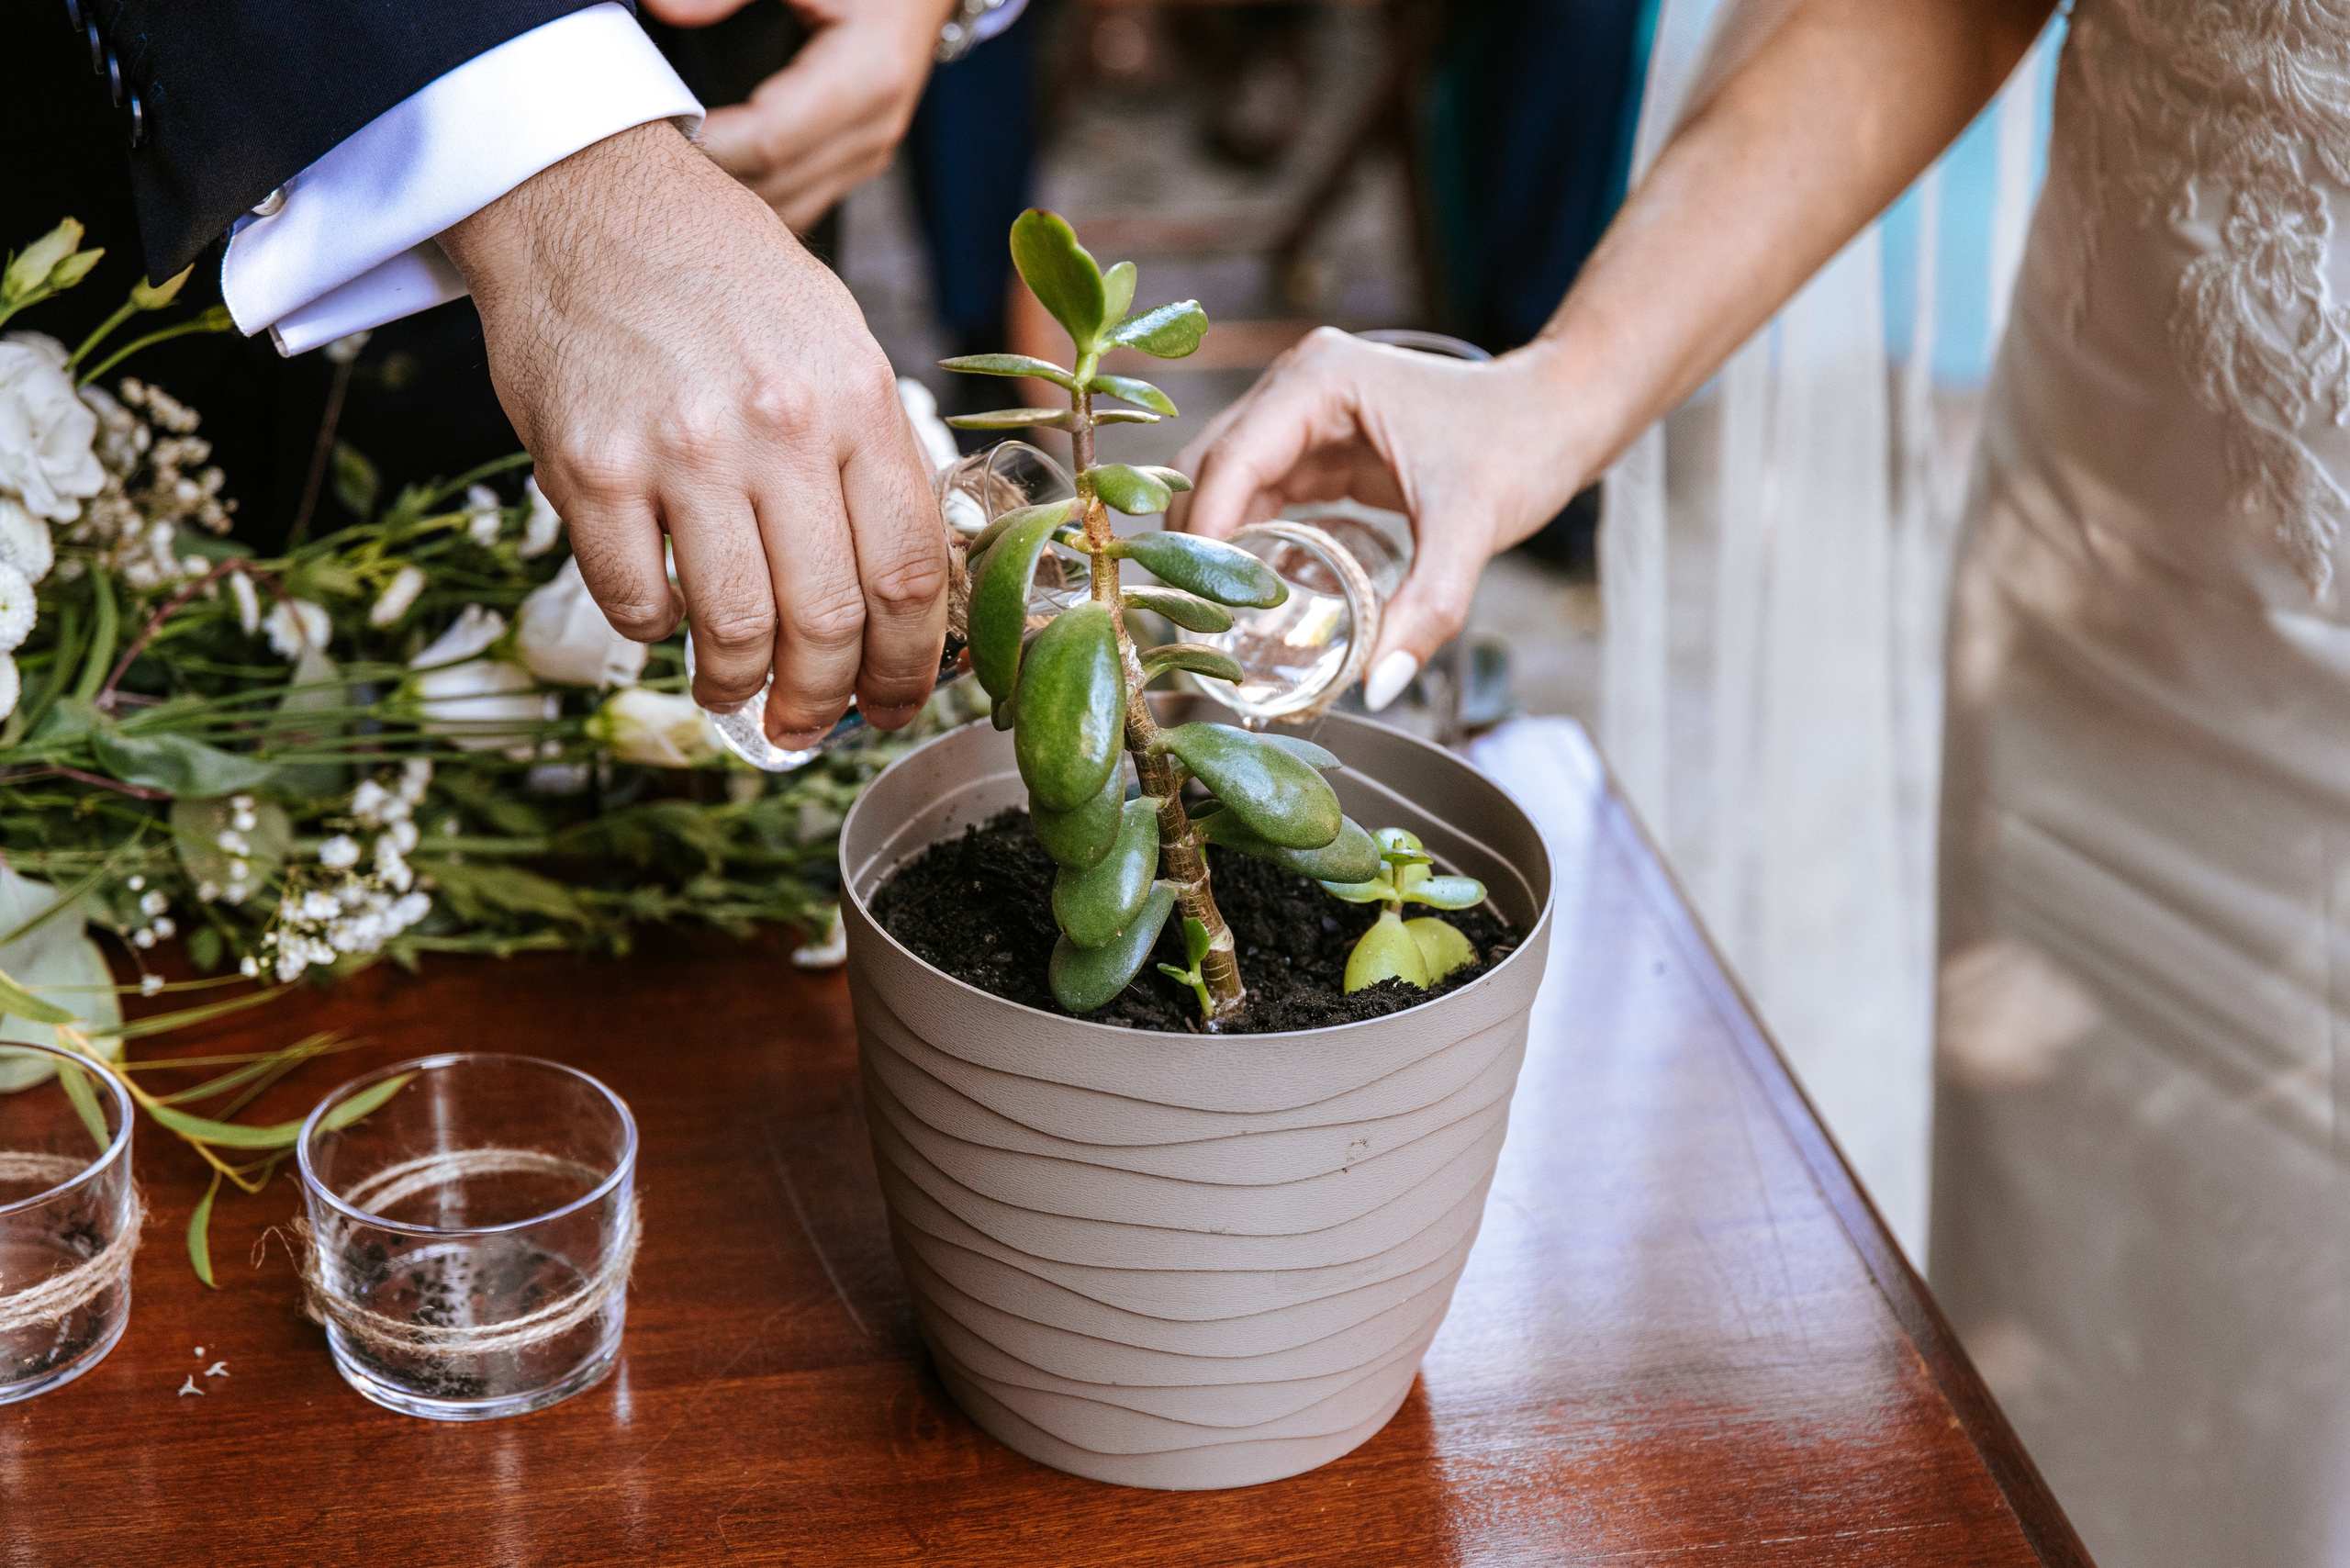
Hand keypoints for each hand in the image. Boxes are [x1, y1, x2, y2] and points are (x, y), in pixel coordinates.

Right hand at [439, 121, 947, 744]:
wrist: (588, 200)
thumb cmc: (721, 279)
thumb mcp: (836, 343)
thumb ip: (872, 455)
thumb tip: (909, 583)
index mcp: (855, 399)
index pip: (910, 573)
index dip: (910, 664)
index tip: (896, 704)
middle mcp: (778, 428)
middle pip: (829, 619)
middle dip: (825, 700)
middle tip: (810, 725)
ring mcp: (680, 450)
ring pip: (734, 628)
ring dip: (738, 686)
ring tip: (735, 694)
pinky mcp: (588, 467)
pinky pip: (636, 599)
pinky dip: (656, 632)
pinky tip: (665, 615)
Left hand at [646, 0, 957, 232]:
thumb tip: (658, 8)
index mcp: (868, 77)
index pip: (771, 142)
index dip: (706, 145)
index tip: (647, 127)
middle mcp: (874, 130)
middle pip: (774, 187)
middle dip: (707, 180)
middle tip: (639, 156)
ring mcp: (870, 155)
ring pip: (786, 210)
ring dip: (727, 200)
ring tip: (667, 170)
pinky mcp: (858, 164)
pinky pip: (797, 204)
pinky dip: (751, 200)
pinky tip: (709, 179)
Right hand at [1174, 329, 1588, 709]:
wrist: (1564, 414)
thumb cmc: (1524, 443)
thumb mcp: (1471, 529)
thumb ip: (1426, 609)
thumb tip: (1377, 686)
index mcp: (1320, 379)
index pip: (1231, 461)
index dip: (1204, 534)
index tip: (1195, 604)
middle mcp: (1299, 386)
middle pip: (1209, 468)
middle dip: (1195, 543)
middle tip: (1189, 623)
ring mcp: (1306, 414)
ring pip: (1227, 484)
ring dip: (1216, 546)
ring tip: (1211, 619)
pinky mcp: (1321, 445)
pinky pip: (1262, 496)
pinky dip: (1249, 543)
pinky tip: (1249, 596)